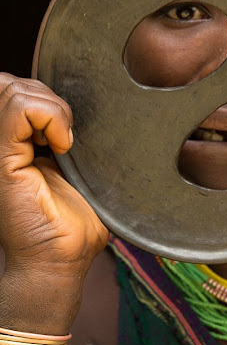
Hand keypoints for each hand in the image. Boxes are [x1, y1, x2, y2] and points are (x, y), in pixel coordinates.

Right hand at [0, 74, 107, 332]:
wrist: (61, 260)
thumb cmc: (75, 223)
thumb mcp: (80, 171)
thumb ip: (75, 139)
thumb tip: (99, 110)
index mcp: (16, 143)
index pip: (17, 90)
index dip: (46, 98)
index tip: (70, 132)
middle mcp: (3, 143)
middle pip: (13, 84)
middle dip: (49, 97)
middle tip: (69, 134)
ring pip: (15, 90)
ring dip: (52, 107)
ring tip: (66, 142)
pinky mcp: (2, 161)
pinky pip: (18, 110)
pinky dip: (50, 116)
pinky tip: (63, 146)